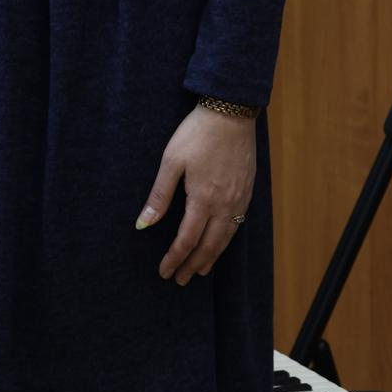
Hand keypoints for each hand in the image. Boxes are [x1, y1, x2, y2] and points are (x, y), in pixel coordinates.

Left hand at [136, 104, 259, 286]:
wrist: (231, 112)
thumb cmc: (197, 133)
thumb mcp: (172, 161)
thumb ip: (159, 195)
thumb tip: (143, 224)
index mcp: (203, 199)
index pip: (187, 240)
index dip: (174, 258)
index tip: (164, 272)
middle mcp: (225, 205)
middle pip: (208, 246)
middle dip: (192, 265)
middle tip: (179, 279)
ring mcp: (240, 200)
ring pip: (225, 239)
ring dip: (211, 257)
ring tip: (199, 270)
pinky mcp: (248, 191)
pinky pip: (237, 225)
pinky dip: (226, 241)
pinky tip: (220, 243)